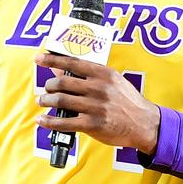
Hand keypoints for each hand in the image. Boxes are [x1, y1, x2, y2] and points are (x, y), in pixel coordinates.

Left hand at [34, 53, 159, 154]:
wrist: (143, 123)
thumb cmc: (126, 100)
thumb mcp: (112, 81)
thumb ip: (88, 74)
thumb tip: (61, 70)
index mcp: (102, 73)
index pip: (72, 63)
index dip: (52, 60)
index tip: (39, 59)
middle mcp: (98, 88)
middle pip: (62, 83)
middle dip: (48, 86)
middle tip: (45, 89)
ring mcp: (95, 107)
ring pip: (60, 101)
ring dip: (46, 101)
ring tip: (42, 101)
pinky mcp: (92, 125)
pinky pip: (64, 122)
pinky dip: (49, 122)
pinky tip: (42, 120)